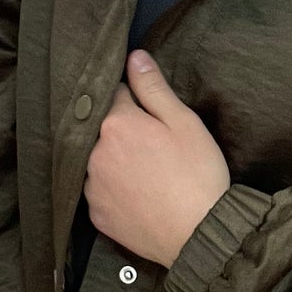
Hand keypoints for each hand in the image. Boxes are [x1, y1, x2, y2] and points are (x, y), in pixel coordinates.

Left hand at [84, 51, 231, 267]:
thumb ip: (153, 88)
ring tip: (145, 173)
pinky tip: (137, 194)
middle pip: (102, 129)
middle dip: (122, 130)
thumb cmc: (198, 174)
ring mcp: (91, 186)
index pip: (115, 94)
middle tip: (153, 146)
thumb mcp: (183, 122)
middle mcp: (93, 152)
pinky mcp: (95, 215)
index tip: (151, 114)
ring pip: (97, 160)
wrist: (199, 235)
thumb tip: (134, 57)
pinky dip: (114, 189)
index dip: (136, 101)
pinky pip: (99, 191)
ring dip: (114, 160)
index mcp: (115, 123)